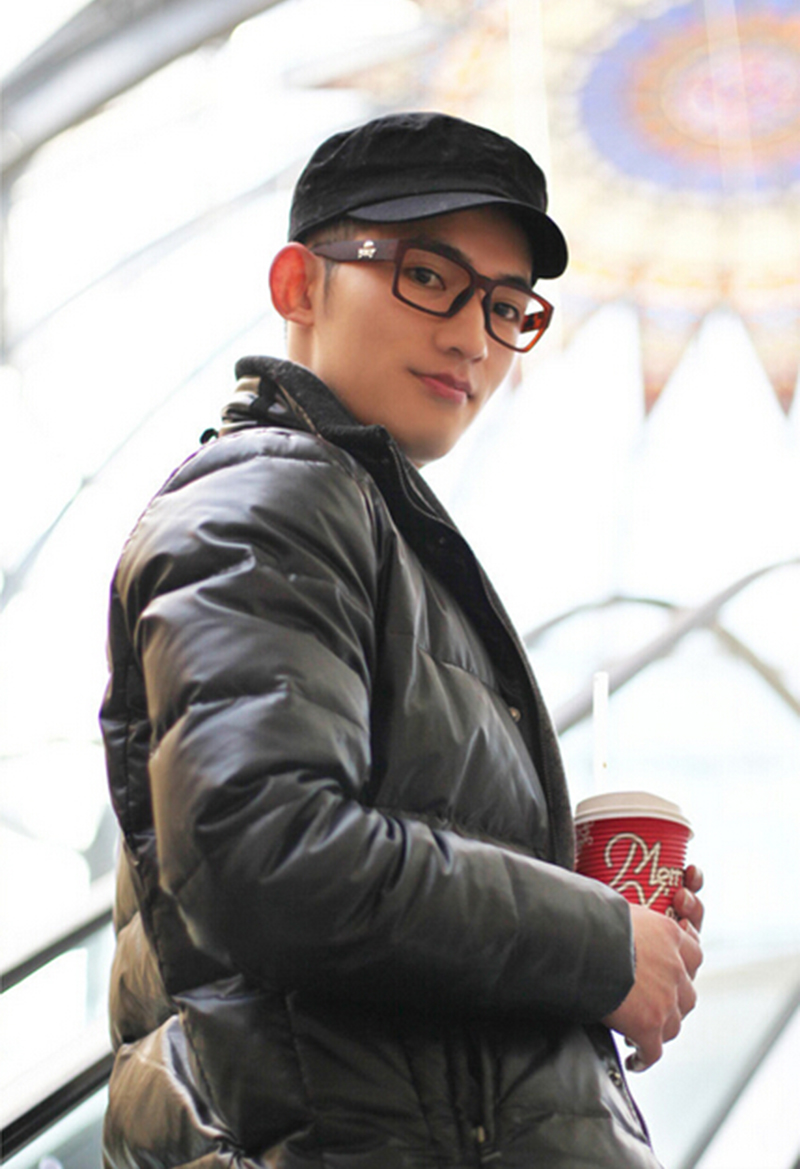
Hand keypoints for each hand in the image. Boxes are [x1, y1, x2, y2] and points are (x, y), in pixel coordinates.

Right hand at [603, 869, 703, 1071]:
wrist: (579, 942)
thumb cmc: (590, 920)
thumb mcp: (618, 909)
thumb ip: (631, 923)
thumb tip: (614, 922)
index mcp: (668, 934)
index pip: (693, 954)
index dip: (685, 968)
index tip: (676, 975)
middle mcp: (674, 967)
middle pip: (687, 995)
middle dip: (673, 1004)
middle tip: (654, 1007)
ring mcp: (665, 999)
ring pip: (674, 1025)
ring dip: (660, 1030)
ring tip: (641, 1034)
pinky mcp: (649, 1025)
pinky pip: (652, 1051)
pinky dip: (644, 1058)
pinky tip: (634, 1061)